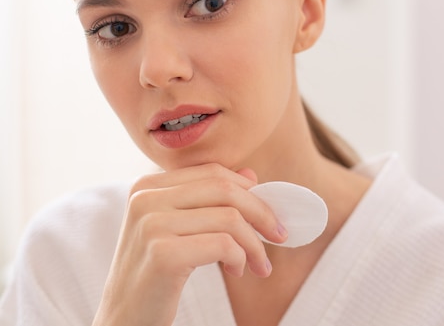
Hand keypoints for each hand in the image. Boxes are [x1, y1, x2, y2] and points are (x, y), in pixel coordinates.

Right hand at [91, 163, 286, 325]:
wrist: (123, 319)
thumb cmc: (155, 275)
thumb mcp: (179, 230)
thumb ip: (210, 200)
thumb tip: (251, 174)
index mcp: (147, 186)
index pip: (214, 173)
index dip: (249, 191)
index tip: (269, 215)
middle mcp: (145, 198)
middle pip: (225, 189)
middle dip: (261, 212)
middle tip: (279, 236)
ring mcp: (151, 224)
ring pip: (230, 218)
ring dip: (254, 244)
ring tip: (257, 264)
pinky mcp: (163, 253)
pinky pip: (224, 244)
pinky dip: (241, 257)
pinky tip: (237, 270)